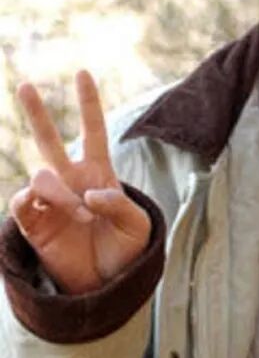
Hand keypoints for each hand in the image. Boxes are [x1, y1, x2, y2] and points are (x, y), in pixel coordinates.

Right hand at [9, 71, 150, 293]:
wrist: (107, 283)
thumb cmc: (126, 250)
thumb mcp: (138, 226)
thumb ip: (119, 204)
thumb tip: (88, 194)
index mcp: (100, 174)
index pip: (93, 132)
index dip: (89, 104)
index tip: (83, 73)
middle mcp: (71, 181)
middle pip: (49, 139)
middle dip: (37, 113)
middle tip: (24, 84)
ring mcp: (50, 200)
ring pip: (41, 175)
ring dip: (61, 193)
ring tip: (82, 217)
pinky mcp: (34, 222)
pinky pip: (22, 201)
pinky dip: (34, 201)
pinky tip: (48, 208)